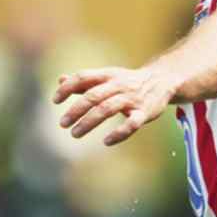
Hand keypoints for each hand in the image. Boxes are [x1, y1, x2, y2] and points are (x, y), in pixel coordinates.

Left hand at [53, 66, 175, 145]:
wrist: (162, 81)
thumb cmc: (127, 81)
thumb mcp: (107, 77)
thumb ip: (84, 81)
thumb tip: (60, 80)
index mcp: (107, 75)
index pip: (83, 77)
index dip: (67, 88)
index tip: (54, 100)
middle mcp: (119, 85)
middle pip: (93, 96)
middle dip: (76, 110)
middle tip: (62, 123)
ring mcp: (132, 99)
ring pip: (108, 109)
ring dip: (89, 122)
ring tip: (74, 134)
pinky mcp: (145, 113)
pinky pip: (131, 124)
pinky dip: (119, 134)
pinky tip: (106, 141)